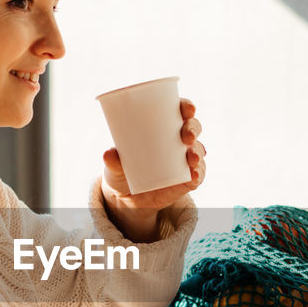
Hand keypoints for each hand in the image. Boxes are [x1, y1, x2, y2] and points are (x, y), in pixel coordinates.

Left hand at [101, 98, 206, 241]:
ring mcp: (185, 160)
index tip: (188, 109)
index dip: (187, 107)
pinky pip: (198, 175)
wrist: (128, 199)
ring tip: (191, 157)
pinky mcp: (187, 180)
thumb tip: (109, 154)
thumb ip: (112, 161)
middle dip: (194, 128)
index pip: (180, 111)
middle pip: (193, 128)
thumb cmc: (122, 171)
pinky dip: (199, 174)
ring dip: (198, 151)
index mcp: (163, 127)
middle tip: (187, 136)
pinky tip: (194, 175)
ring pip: (198, 150)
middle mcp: (179, 141)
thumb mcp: (114, 166)